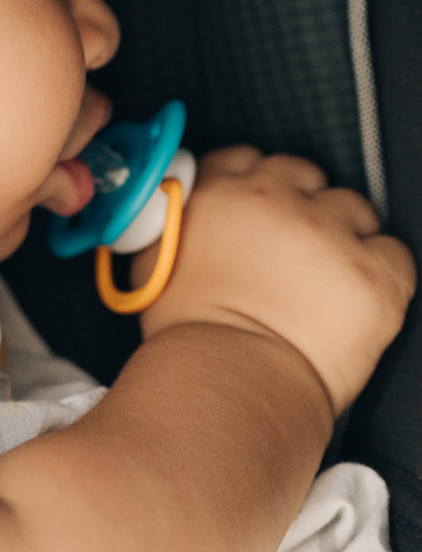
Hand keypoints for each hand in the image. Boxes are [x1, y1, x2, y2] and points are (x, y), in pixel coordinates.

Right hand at [134, 147, 415, 415]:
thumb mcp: (157, 267)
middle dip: (307, 211)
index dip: (263, 187)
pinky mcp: (371, 274)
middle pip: (306, 176)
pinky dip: (381, 280)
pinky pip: (395, 256)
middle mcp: (270, 200)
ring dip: (346, 243)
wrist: (227, 391)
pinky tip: (352, 309)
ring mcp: (325, 233)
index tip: (268, 209)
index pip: (248, 159)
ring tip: (324, 292)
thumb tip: (192, 215)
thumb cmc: (190, 345)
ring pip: (354, 210)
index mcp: (216, 196)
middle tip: (298, 259)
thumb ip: (176, 225)